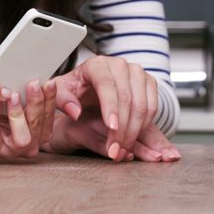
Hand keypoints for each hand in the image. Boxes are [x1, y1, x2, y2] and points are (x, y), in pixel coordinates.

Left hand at [0, 79, 56, 159]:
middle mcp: (30, 144)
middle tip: (33, 84)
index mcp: (41, 133)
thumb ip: (31, 96)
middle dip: (36, 102)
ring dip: (18, 113)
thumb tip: (39, 80)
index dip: (51, 98)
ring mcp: (13, 150)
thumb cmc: (2, 115)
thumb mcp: (21, 106)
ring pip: (22, 136)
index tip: (50, 82)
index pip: (49, 115)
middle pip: (37, 124)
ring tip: (13, 95)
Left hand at [52, 56, 178, 160]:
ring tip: (122, 148)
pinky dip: (144, 126)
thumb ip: (63, 100)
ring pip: (142, 104)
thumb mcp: (62, 92)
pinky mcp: (148, 82)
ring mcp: (137, 72)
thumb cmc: (76, 87)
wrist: (90, 82)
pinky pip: (152, 107)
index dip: (111, 108)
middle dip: (122, 128)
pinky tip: (132, 138)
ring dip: (134, 131)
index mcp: (97, 65)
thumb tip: (75, 112)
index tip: (111, 128)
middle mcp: (119, 65)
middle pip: (127, 98)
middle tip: (114, 149)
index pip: (106, 85)